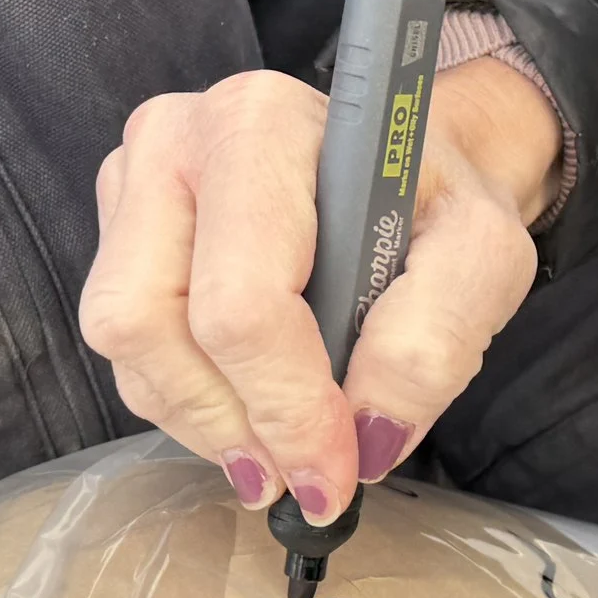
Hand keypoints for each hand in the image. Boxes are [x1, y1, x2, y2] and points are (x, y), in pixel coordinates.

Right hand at [79, 58, 561, 519]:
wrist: (403, 171)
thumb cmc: (434, 205)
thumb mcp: (481, 259)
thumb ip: (433, 343)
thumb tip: (365, 436)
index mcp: (259, 124)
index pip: (240, 300)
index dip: (286, 406)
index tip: (336, 471)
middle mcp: (172, 140)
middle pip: (149, 322)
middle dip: (231, 420)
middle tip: (302, 473)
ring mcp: (130, 185)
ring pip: (126, 345)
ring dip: (206, 420)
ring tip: (281, 446)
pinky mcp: (116, 233)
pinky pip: (128, 352)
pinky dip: (190, 403)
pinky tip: (251, 406)